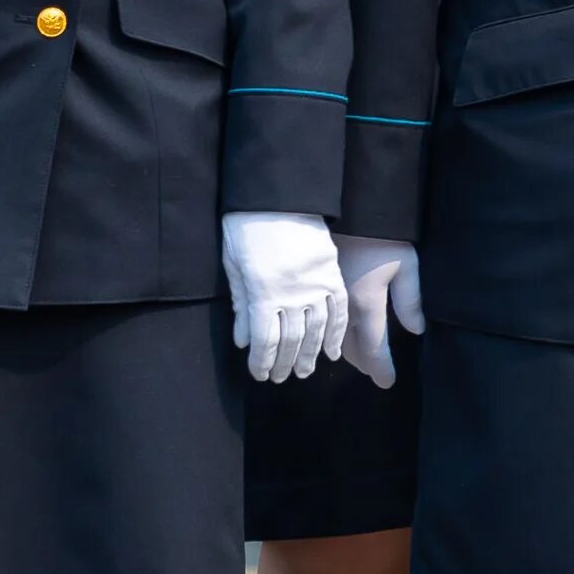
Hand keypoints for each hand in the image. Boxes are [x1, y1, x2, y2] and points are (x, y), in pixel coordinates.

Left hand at [221, 209, 347, 382]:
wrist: (276, 195)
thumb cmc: (246, 228)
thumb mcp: (235, 266)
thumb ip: (241, 306)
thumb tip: (243, 342)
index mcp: (263, 293)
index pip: (264, 341)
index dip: (262, 362)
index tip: (260, 374)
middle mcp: (291, 294)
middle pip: (292, 340)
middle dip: (286, 363)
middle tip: (282, 377)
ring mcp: (315, 284)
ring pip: (318, 330)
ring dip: (312, 354)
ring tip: (306, 370)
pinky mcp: (330, 273)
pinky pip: (339, 310)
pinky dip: (337, 333)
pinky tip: (333, 350)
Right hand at [335, 235, 422, 388]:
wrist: (349, 210)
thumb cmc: (383, 238)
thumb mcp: (407, 267)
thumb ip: (410, 301)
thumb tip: (416, 330)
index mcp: (367, 305)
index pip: (374, 349)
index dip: (381, 369)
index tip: (387, 383)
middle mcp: (344, 308)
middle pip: (351, 348)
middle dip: (365, 363)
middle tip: (376, 372)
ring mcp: (329, 298)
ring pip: (335, 337)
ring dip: (348, 352)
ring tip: (360, 358)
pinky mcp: (321, 288)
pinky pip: (327, 322)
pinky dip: (335, 335)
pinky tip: (341, 334)